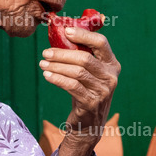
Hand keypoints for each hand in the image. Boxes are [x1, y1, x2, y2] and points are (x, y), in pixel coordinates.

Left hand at [40, 26, 120, 140]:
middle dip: (62, 53)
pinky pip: (72, 86)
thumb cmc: (86, 93)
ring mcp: (103, 91)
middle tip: (46, 52)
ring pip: (77, 72)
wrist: (88, 125)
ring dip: (57, 66)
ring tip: (43, 63)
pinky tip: (47, 75)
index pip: (101, 43)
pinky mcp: (91, 103)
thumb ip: (82, 57)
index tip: (66, 31)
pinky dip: (57, 79)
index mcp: (112, 65)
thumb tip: (60, 36)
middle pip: (85, 58)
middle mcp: (111, 77)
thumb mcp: (90, 74)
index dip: (83, 35)